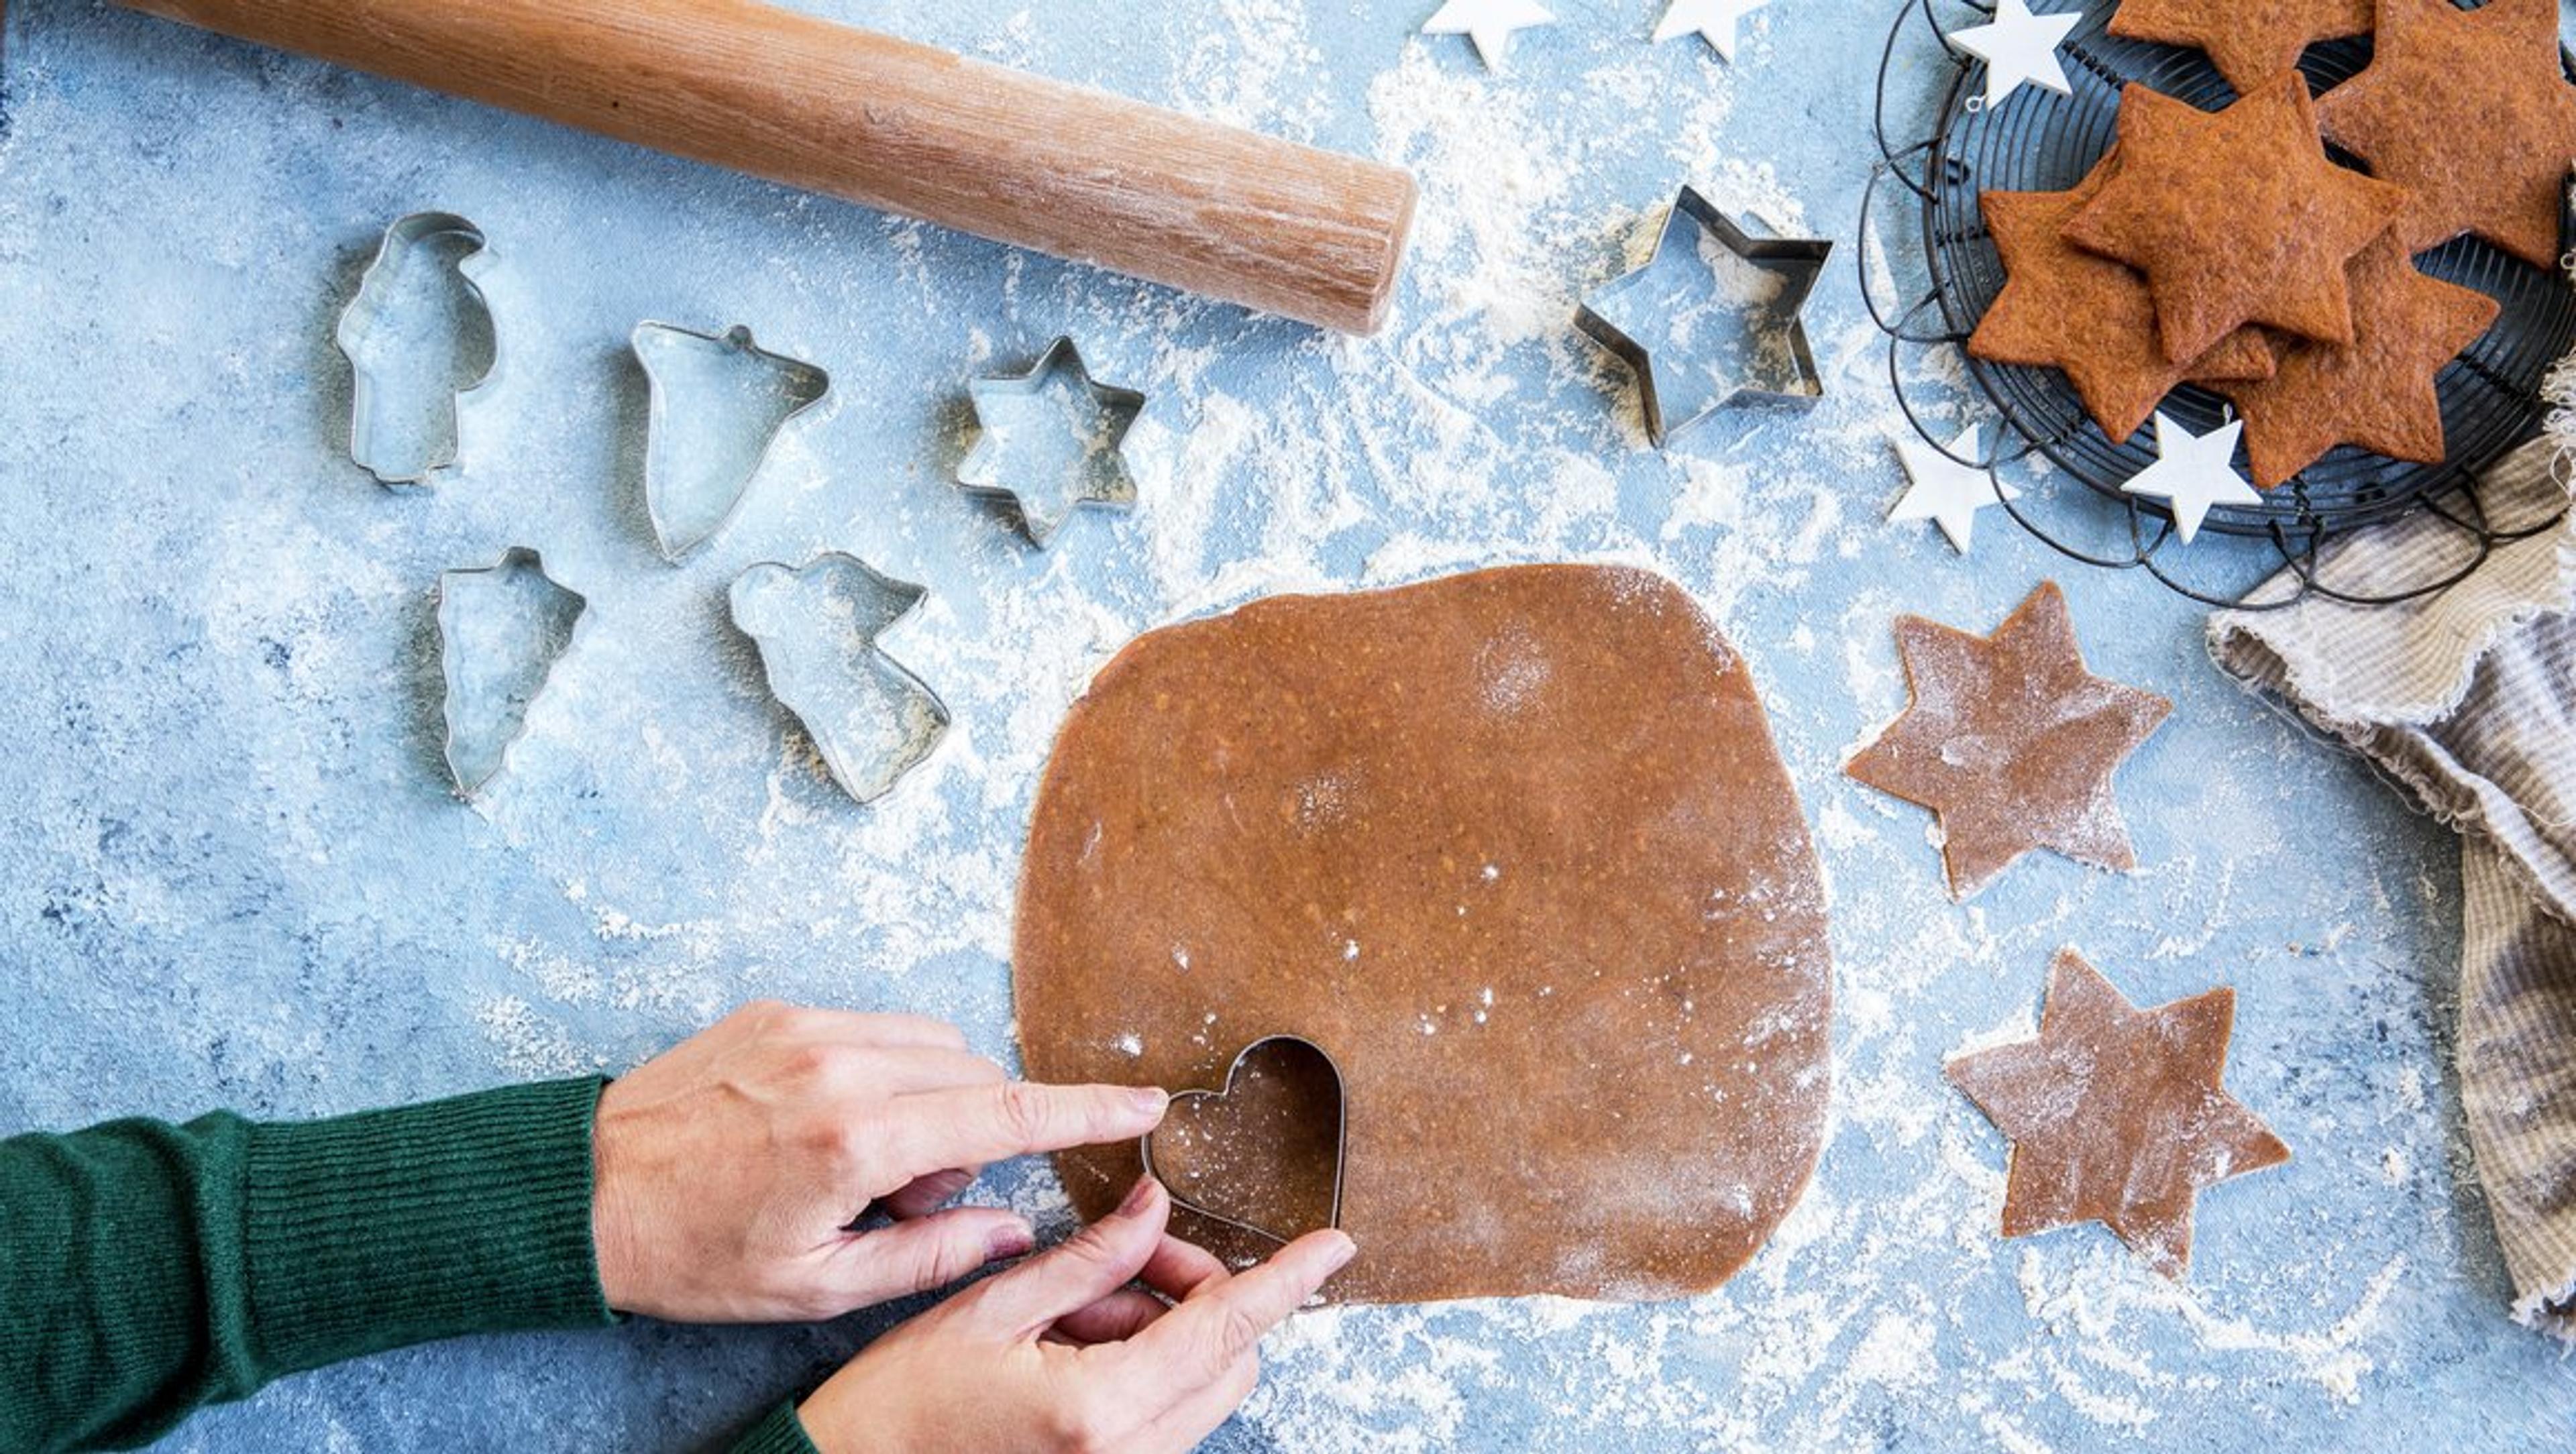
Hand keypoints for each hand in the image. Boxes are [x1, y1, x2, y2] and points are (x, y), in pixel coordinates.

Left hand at [589, 1000, 1168, 1321]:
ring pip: (932, 1045)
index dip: (1088, 1110)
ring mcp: (806, 1027)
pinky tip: (830, 1126)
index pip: (1005, 1114)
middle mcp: (839, 1066)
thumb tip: (1009, 1228)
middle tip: (912, 1197)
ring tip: (865, 1165)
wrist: (579, 1191)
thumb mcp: (815, 1287)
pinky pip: (876, 1027)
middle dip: (974, 1133)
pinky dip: (885, 1072)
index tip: (1146, 1104)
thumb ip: (930, 1256)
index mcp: (854, 1140)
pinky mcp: (779, 1010)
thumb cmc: (690, 1254)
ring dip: (933, 1100)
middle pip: (974, 1077)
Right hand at [797, 1178, 1354, 1453]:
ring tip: (1072, 1309)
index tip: (1333, 1245)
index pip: (1228, 1328)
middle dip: (1199, 1293)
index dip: (1287, 1281)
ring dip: (1163, 1329)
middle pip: (1230, 1359)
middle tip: (1128, 1257)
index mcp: (1101, 1410)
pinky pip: (1164, 1412)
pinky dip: (1141, 1364)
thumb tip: (1152, 1206)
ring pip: (1201, 1385)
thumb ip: (1089, 1259)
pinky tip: (1070, 1343)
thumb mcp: (992, 1309)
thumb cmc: (899, 1406)